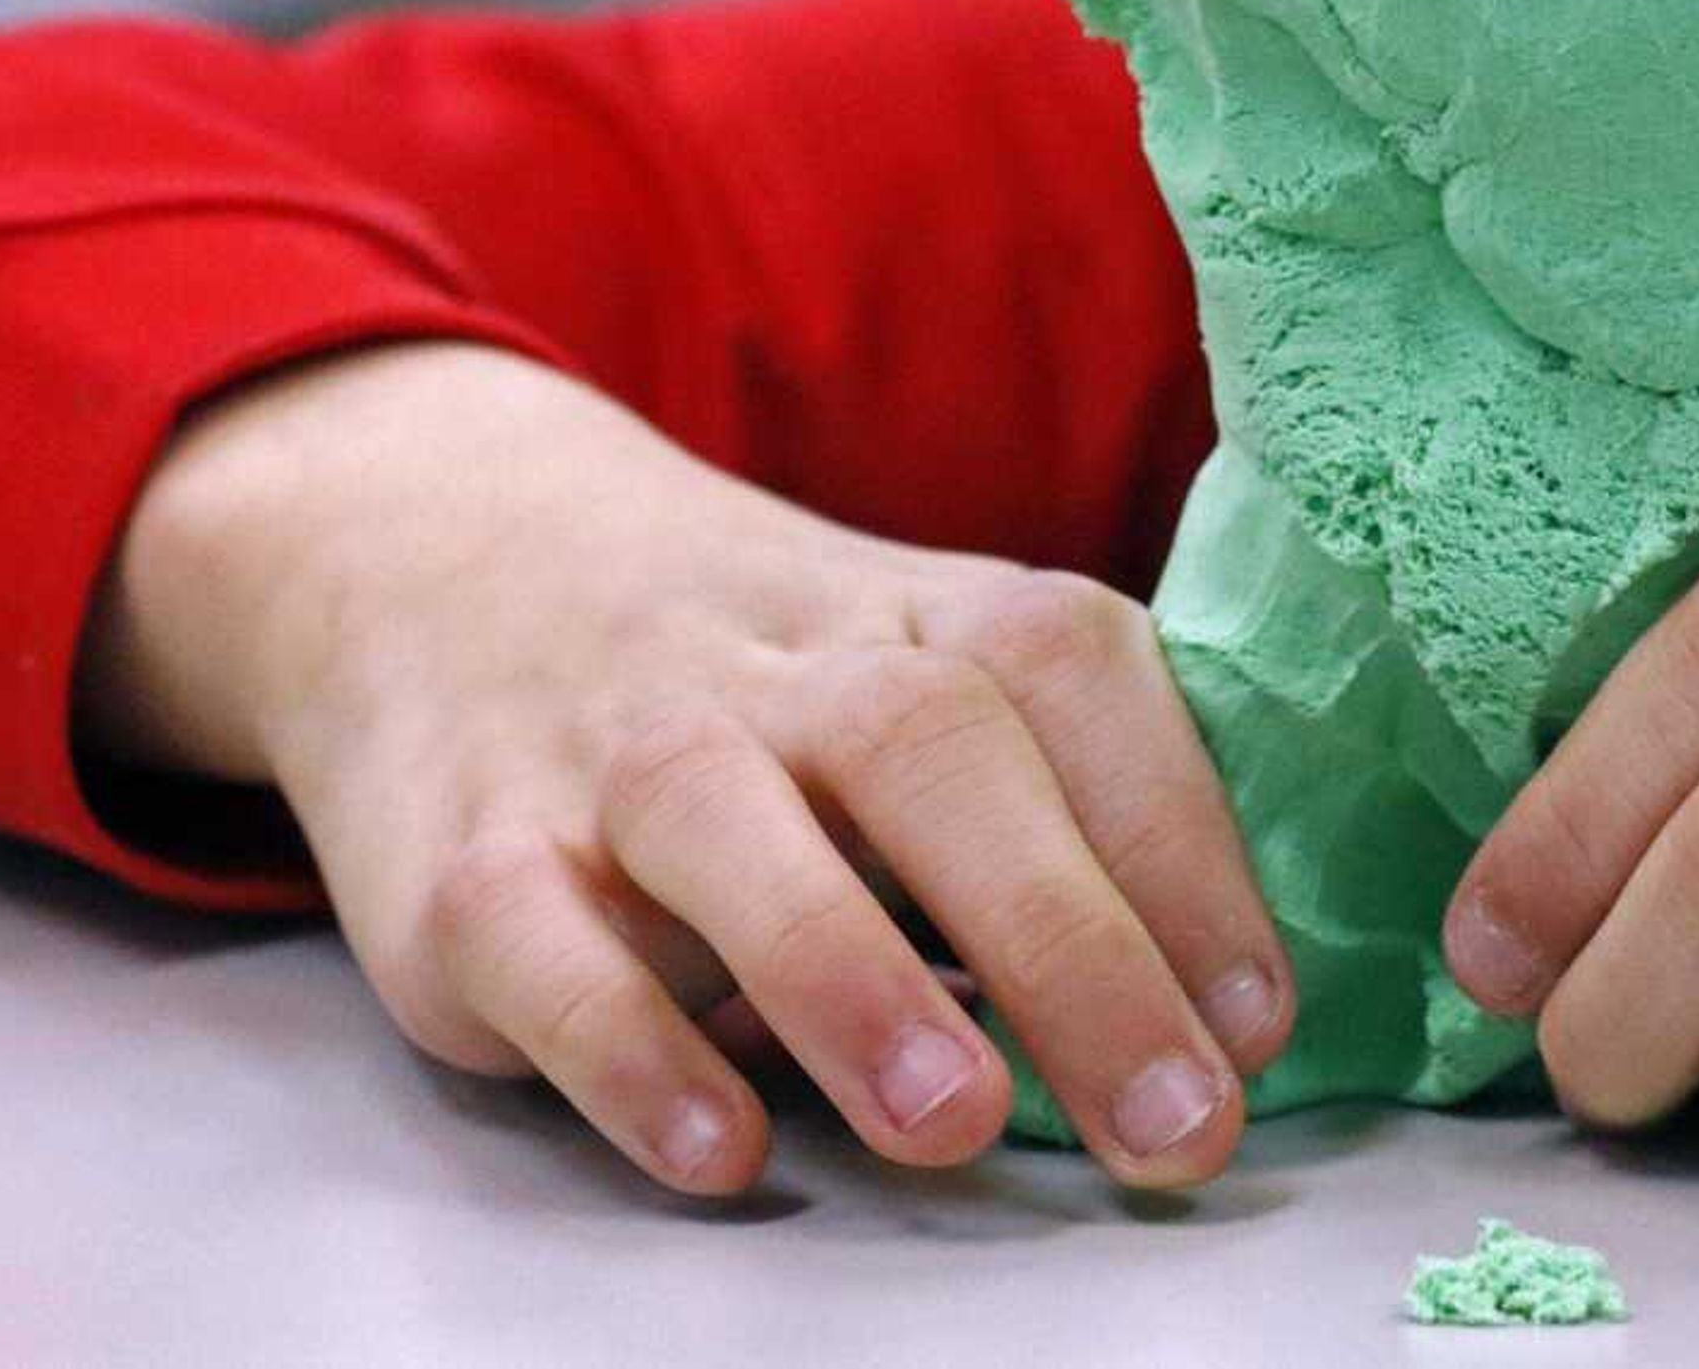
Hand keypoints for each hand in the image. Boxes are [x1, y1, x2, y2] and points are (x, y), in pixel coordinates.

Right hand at [76, 342, 1292, 1194]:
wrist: (440, 556)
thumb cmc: (759, 684)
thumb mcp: (915, 676)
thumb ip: (1057, 809)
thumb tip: (1223, 1015)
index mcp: (923, 612)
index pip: (1077, 676)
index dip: (1182, 842)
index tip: (1258, 1021)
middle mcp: (777, 663)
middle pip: (933, 747)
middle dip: (1069, 939)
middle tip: (1174, 1118)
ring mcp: (611, 749)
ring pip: (725, 820)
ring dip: (851, 976)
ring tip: (960, 1122)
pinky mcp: (460, 860)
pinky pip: (538, 940)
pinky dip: (630, 1047)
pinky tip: (722, 1142)